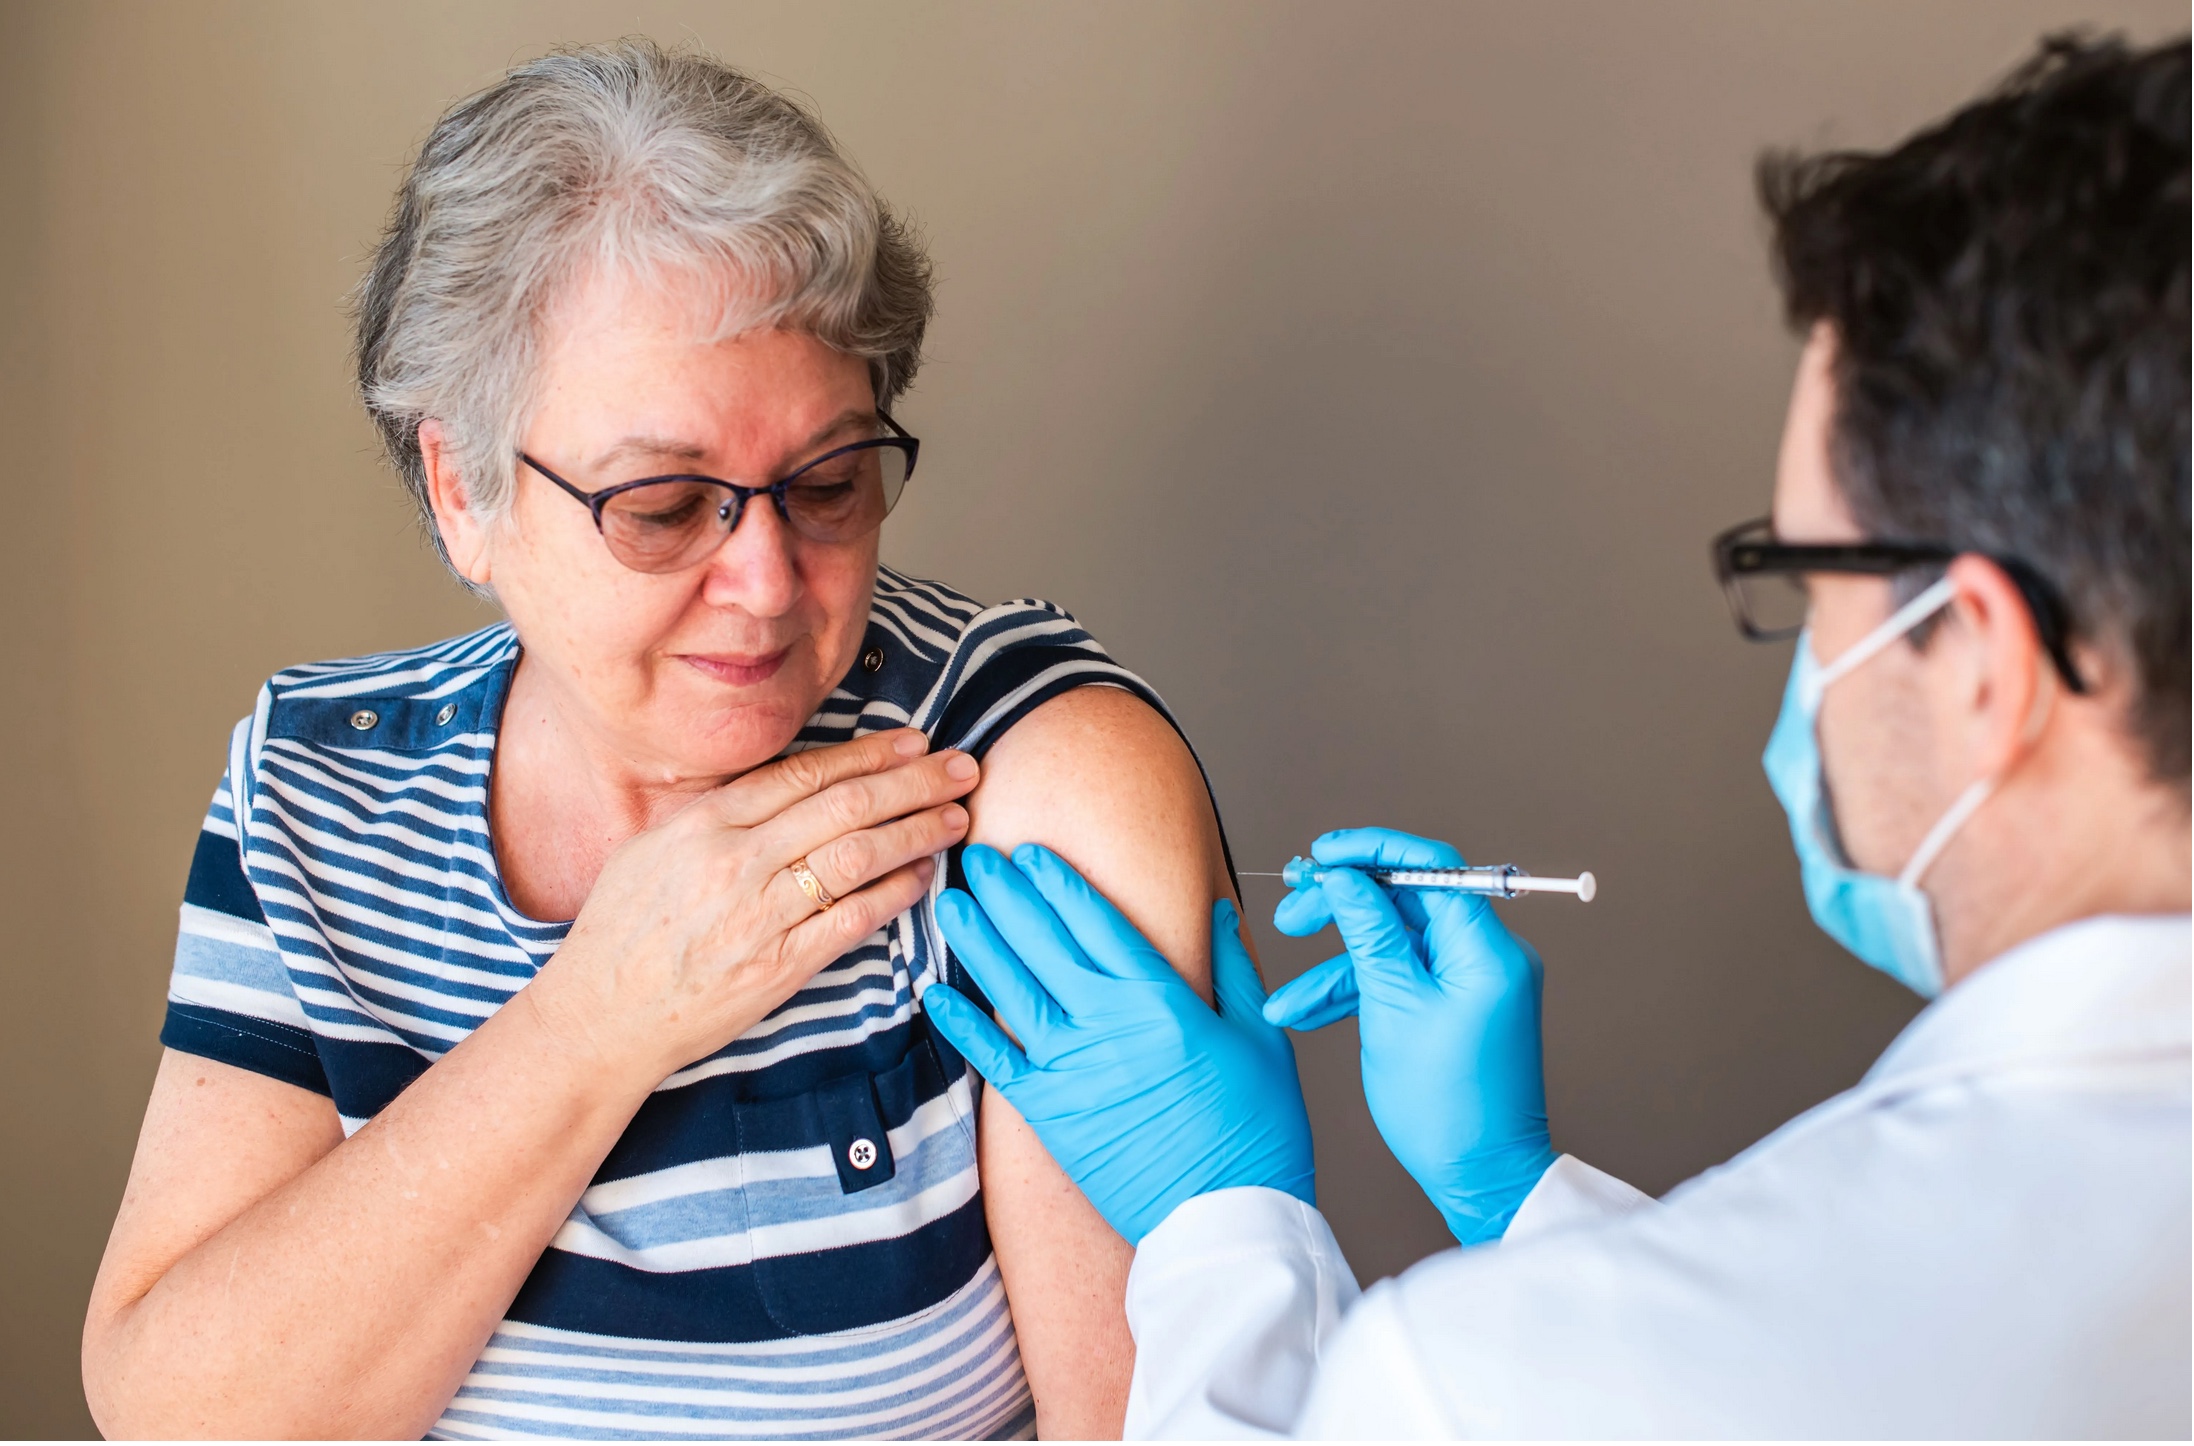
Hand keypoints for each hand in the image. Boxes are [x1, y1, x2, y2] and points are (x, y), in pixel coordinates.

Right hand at [527, 728, 977, 1083]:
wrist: (600, 1017)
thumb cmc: (624, 931)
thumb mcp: (652, 848)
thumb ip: (718, 814)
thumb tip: (786, 784)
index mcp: (704, 823)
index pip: (805, 774)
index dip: (869, 754)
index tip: (914, 742)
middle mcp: (735, 861)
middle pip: (845, 805)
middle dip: (914, 782)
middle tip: (961, 767)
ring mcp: (760, 915)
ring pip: (859, 856)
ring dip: (918, 831)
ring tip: (958, 816)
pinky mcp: (779, 967)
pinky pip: (853, 921)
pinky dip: (895, 894)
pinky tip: (924, 875)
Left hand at [922, 844, 1314, 1243]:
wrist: (1225, 1220)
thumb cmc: (1255, 1134)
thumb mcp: (1263, 1040)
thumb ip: (1235, 971)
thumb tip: (1218, 911)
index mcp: (1162, 1000)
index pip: (1097, 921)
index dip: (1059, 881)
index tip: (1032, 852)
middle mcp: (1107, 1024)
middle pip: (1044, 941)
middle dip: (1007, 893)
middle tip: (975, 854)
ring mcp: (1072, 1068)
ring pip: (1011, 988)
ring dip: (978, 941)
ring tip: (951, 902)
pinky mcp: (1049, 1113)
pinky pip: (994, 1060)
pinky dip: (962, 1025)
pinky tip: (934, 992)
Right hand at [1263, 828, 1556, 1244]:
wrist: (1481, 1176)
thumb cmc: (1448, 1106)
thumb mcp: (1392, 1008)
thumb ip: (1368, 932)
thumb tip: (1346, 877)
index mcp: (1486, 948)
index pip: (1431, 865)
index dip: (1371, 851)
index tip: (1322, 855)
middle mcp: (1487, 955)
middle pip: (1405, 899)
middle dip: (1341, 906)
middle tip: (1290, 913)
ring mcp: (1471, 980)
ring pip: (1394, 944)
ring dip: (1336, 964)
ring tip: (1286, 996)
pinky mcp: (1456, 1004)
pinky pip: (1401, 978)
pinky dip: (1356, 991)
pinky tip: (1307, 1014)